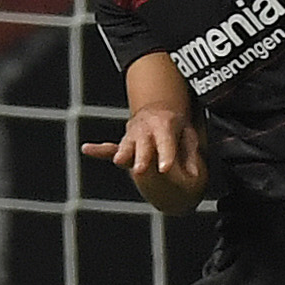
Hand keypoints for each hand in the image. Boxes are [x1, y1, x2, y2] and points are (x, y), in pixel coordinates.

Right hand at [81, 107, 200, 187]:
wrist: (159, 110)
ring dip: (123, 154)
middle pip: (144, 145)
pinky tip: (87, 149)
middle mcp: (147, 129)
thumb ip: (191, 156)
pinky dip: (99, 150)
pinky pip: (110, 147)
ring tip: (120, 161)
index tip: (165, 168)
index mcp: (165, 125)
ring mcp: (133, 136)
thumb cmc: (176, 128)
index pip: (166, 142)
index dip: (166, 155)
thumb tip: (196, 174)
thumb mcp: (189, 137)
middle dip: (141, 157)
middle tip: (140, 170)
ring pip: (127, 146)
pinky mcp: (124, 144)